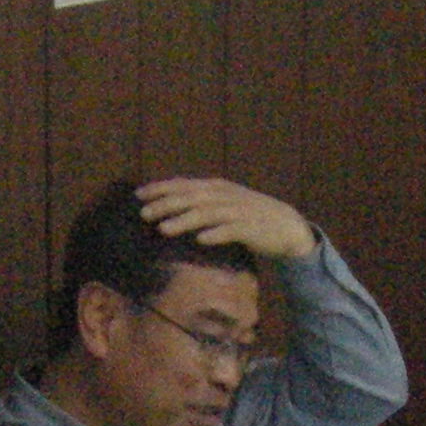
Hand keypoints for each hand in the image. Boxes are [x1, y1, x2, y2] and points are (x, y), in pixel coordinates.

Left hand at [136, 176, 314, 263]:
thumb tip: (171, 207)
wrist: (287, 227)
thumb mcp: (224, 204)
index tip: (138, 195)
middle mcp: (224, 196)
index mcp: (216, 187)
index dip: (160, 188)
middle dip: (166, 204)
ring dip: (184, 221)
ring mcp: (237, 211)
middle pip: (190, 198)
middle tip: (144, 214)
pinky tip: (201, 240)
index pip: (183, 184)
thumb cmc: (250, 217)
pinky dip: (216, 234)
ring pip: (206, 214)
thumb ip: (201, 203)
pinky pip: (231, 231)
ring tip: (163, 229)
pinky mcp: (250, 229)